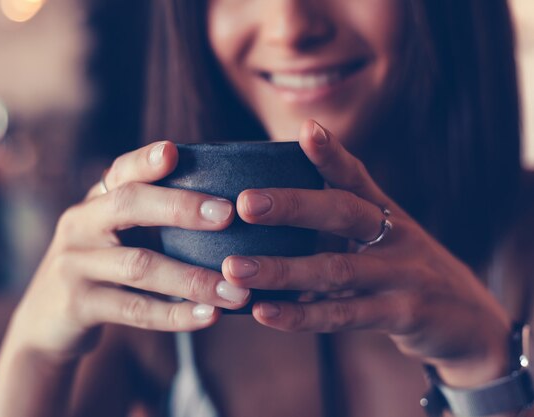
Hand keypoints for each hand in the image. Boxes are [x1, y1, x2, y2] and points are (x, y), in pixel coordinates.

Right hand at [8, 141, 250, 358]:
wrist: (47, 320)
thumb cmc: (99, 268)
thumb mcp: (110, 235)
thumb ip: (147, 216)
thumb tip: (221, 205)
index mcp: (95, 202)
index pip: (121, 172)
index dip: (145, 160)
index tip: (174, 151)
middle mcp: (80, 224)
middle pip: (128, 205)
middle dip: (181, 208)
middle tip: (227, 214)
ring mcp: (74, 265)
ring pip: (140, 266)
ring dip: (193, 279)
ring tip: (236, 292)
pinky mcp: (77, 305)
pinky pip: (135, 310)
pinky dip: (176, 315)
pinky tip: (209, 316)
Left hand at [222, 120, 510, 386]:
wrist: (467, 321)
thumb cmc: (404, 272)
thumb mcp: (383, 240)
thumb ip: (337, 228)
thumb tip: (269, 218)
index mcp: (384, 212)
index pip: (355, 176)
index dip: (330, 154)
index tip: (305, 130)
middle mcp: (394, 235)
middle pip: (342, 212)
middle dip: (292, 206)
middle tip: (244, 203)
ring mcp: (401, 275)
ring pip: (335, 268)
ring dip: (281, 269)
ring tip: (234, 268)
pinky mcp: (403, 314)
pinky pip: (343, 315)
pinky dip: (300, 315)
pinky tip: (263, 312)